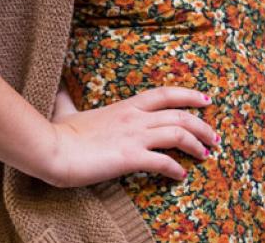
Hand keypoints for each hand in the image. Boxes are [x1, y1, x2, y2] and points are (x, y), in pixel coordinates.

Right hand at [42, 86, 219, 186]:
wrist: (49, 149)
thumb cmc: (57, 133)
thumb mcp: (66, 111)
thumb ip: (68, 100)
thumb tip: (58, 88)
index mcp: (126, 106)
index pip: (166, 94)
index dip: (189, 95)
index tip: (206, 99)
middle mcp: (136, 118)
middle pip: (181, 116)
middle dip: (202, 126)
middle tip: (215, 137)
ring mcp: (135, 137)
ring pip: (178, 135)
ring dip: (197, 145)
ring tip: (206, 154)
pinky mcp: (130, 157)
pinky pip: (163, 162)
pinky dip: (176, 169)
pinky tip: (180, 176)